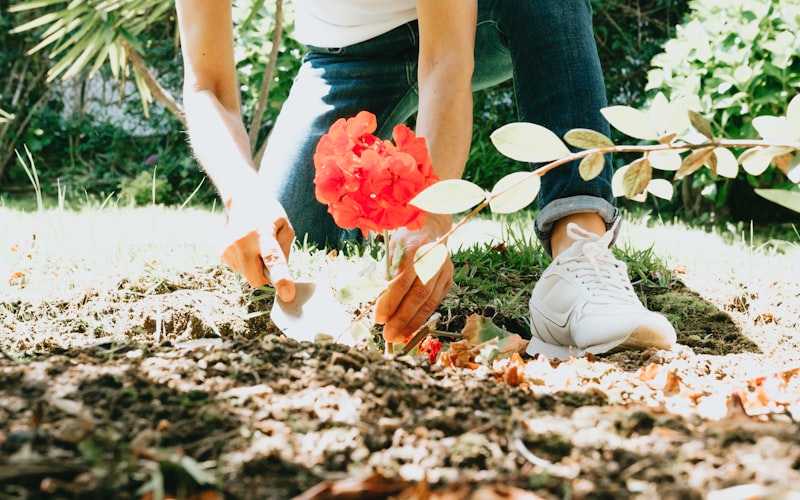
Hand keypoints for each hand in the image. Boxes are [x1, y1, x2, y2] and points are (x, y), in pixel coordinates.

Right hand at [220, 181, 295, 301]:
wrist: (243, 199)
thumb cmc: (269, 214)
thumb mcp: (285, 227)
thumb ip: (285, 252)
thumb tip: (280, 277)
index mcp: (263, 233)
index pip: (272, 259)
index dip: (281, 279)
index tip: (288, 295)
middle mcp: (242, 242)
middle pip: (256, 278)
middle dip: (267, 277)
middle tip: (270, 260)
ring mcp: (229, 248)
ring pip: (248, 277)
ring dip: (257, 270)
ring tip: (258, 248)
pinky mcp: (222, 253)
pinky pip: (241, 271)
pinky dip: (248, 266)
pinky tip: (249, 249)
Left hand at [375, 215, 453, 343]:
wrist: (430, 230)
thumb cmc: (404, 241)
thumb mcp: (391, 250)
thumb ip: (387, 273)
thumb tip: (378, 301)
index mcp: (415, 247)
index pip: (402, 279)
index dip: (390, 301)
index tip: (379, 318)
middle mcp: (433, 259)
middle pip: (418, 294)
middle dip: (401, 317)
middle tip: (387, 334)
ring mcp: (444, 271)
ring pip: (428, 302)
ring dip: (412, 322)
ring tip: (397, 337)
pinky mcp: (448, 281)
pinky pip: (434, 303)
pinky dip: (421, 318)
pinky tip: (409, 329)